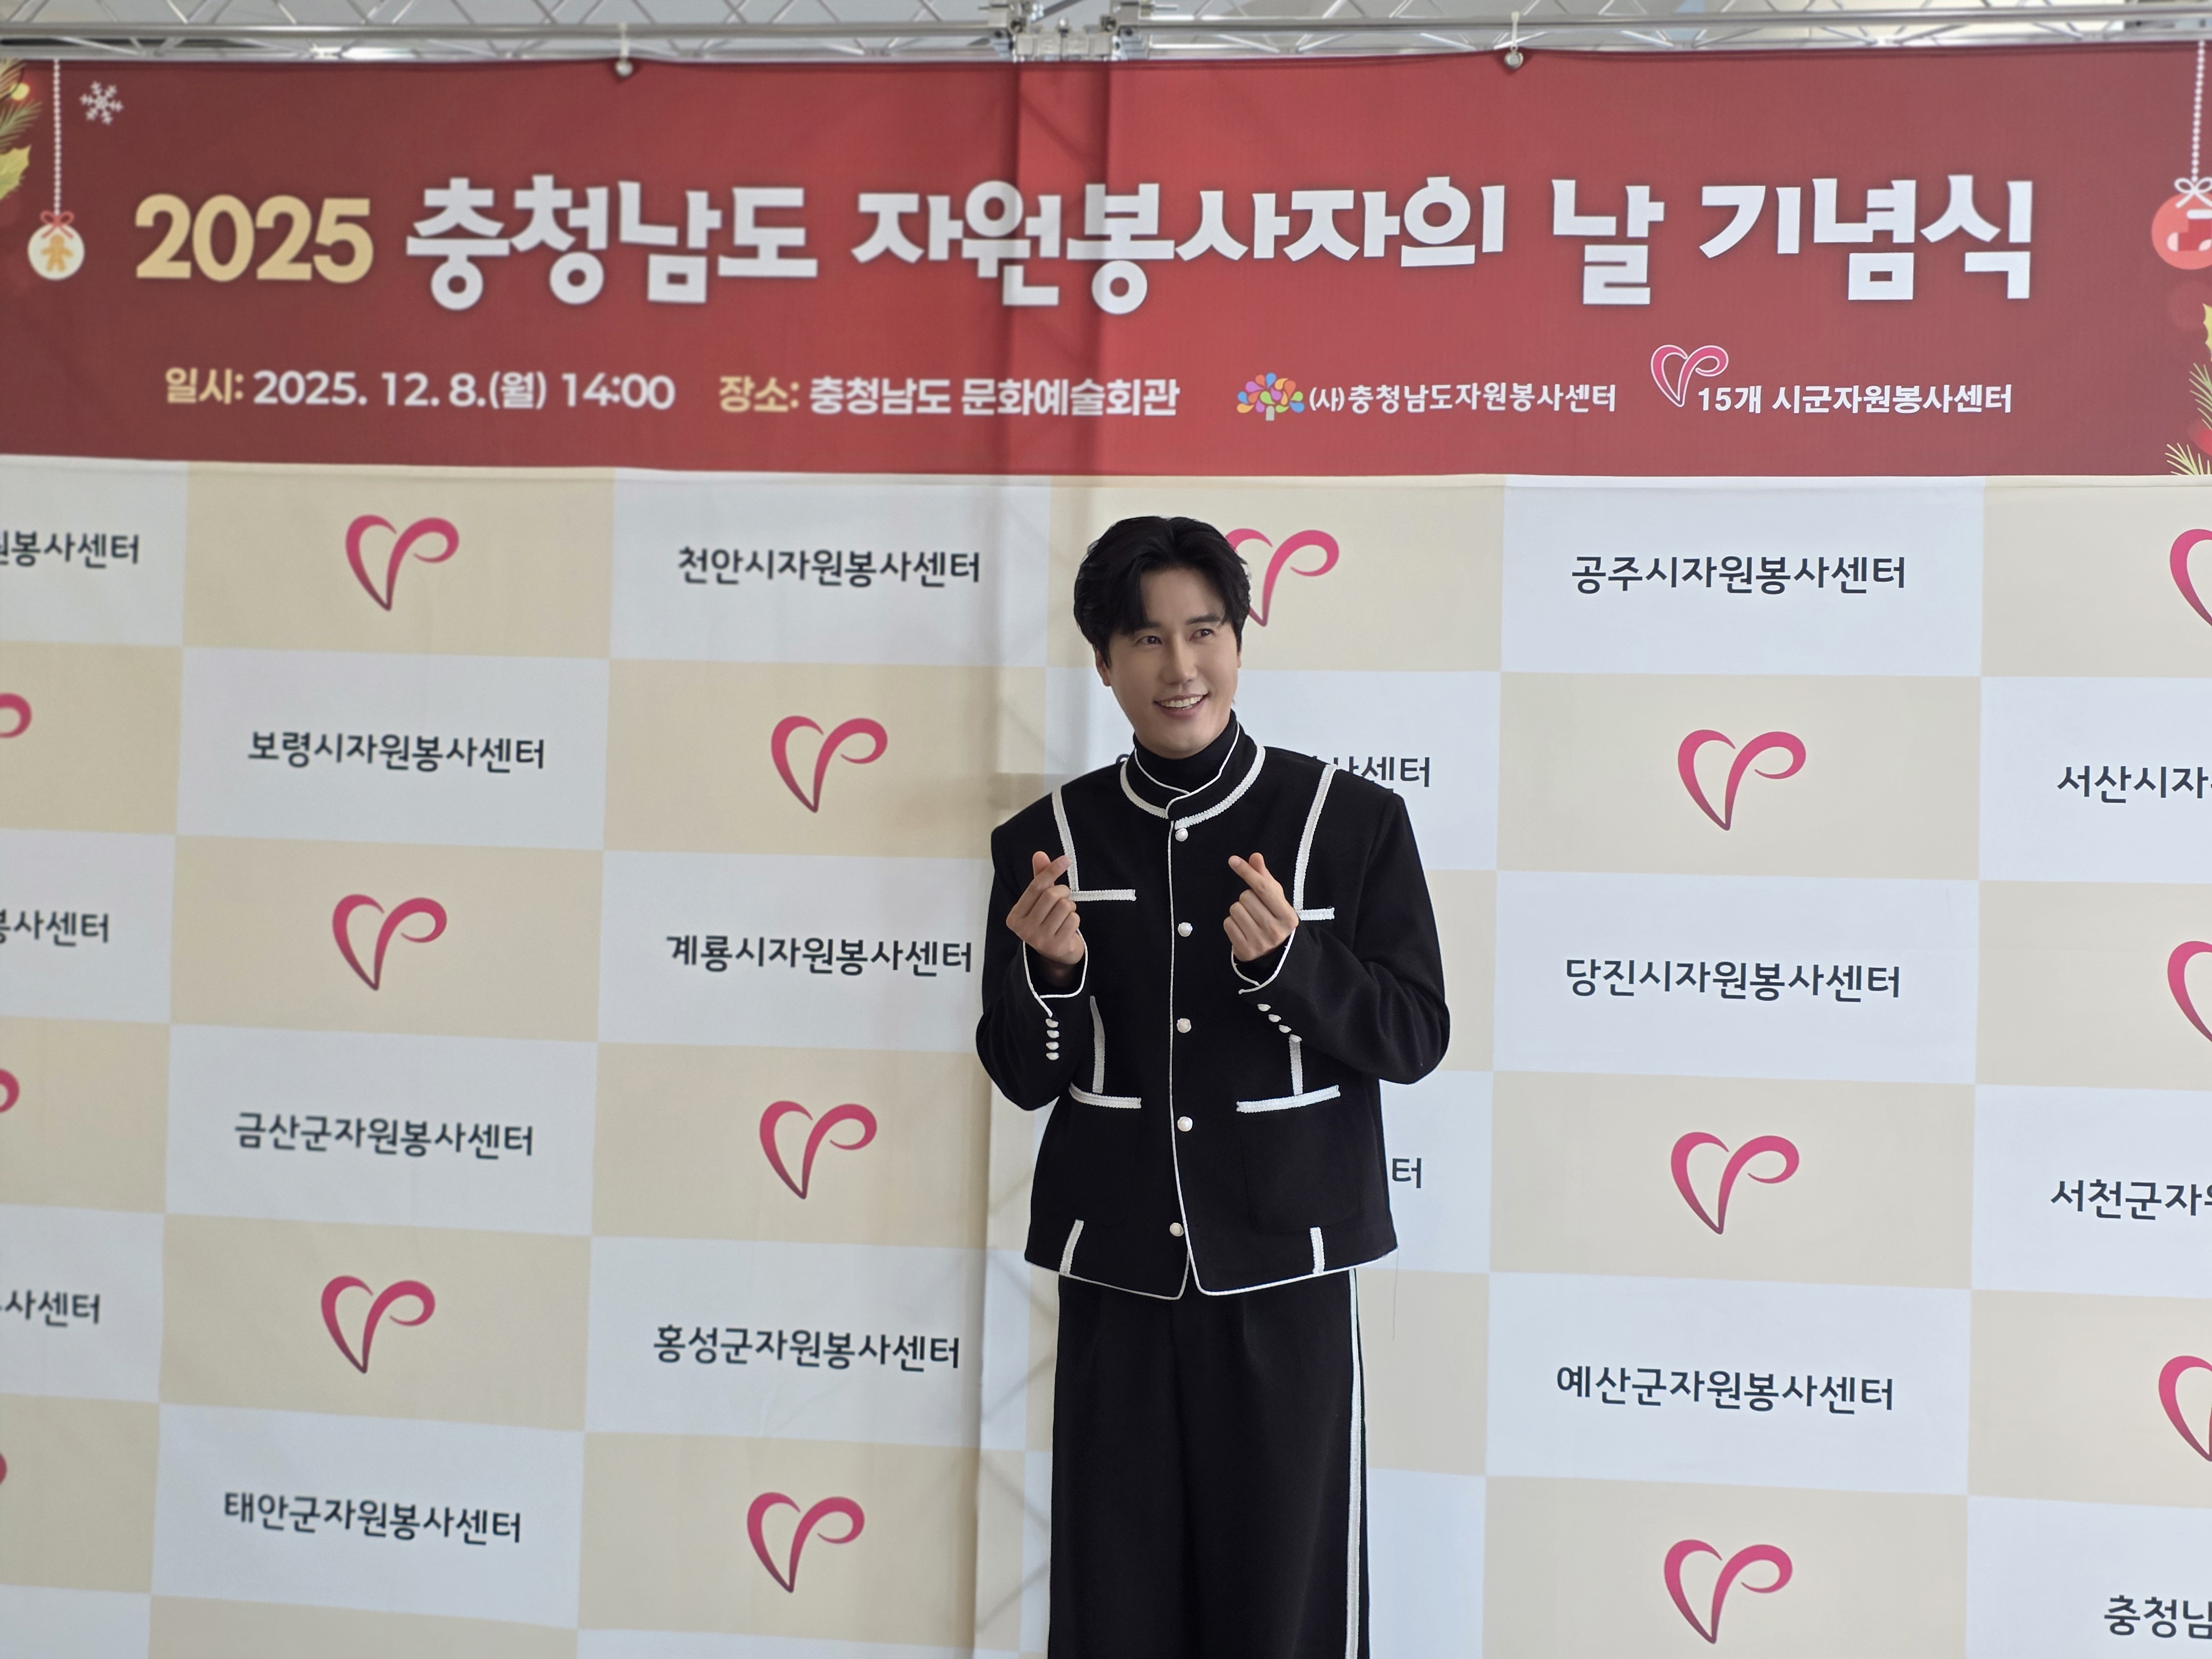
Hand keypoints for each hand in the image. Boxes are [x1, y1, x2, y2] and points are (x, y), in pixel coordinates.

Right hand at [1006, 851, 1084, 985]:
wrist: (1056, 955)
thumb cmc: (1046, 922)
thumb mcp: (1039, 901)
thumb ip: (1039, 879)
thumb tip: (1039, 854)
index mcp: (1014, 917)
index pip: (1035, 887)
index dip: (1052, 871)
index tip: (1065, 859)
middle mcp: (1023, 930)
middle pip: (1051, 895)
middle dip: (1063, 892)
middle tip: (1064, 897)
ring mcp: (1040, 940)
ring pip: (1065, 906)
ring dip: (1070, 907)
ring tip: (1064, 915)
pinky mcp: (1057, 947)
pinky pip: (1074, 920)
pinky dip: (1075, 919)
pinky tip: (1068, 927)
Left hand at [1224, 852, 1298, 963]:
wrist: (1274, 954)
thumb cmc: (1274, 919)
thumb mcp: (1276, 899)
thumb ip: (1265, 878)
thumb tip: (1255, 857)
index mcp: (1288, 917)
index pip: (1263, 889)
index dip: (1247, 872)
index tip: (1233, 860)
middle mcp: (1275, 931)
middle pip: (1246, 897)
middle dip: (1247, 898)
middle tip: (1255, 909)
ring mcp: (1260, 942)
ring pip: (1235, 909)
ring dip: (1239, 910)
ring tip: (1249, 919)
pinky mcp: (1245, 950)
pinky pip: (1228, 923)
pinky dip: (1232, 923)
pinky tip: (1242, 929)